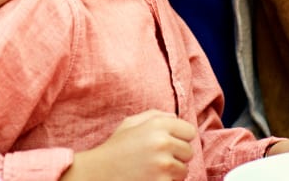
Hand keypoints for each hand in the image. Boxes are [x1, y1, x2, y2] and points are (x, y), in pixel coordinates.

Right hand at [63, 110, 195, 180]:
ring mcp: (163, 165)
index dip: (180, 137)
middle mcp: (163, 143)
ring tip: (153, 170)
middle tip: (158, 158)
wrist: (98, 173)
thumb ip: (155, 115)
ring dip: (173, 172)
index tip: (170, 143)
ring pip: (184, 170)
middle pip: (188, 151)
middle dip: (177, 156)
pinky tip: (151, 178)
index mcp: (157, 125)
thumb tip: (176, 118)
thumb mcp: (130, 124)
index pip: (190, 131)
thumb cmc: (115, 148)